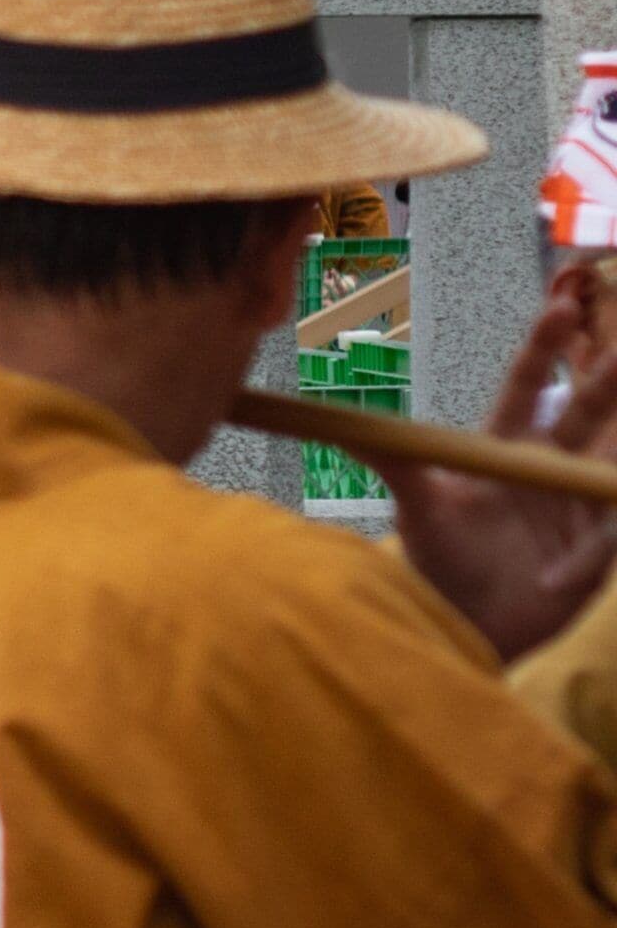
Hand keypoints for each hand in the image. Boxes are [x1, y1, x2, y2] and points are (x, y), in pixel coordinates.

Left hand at [386, 291, 616, 661]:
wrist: (462, 623)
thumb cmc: (437, 560)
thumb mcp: (419, 507)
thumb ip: (394, 461)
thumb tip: (337, 422)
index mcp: (504, 446)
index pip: (528, 386)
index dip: (545, 347)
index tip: (561, 305)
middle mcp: (548, 466)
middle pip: (585, 413)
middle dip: (607, 379)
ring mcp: (578, 503)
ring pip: (611, 460)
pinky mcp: (598, 548)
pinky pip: (609, 533)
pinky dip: (592, 546)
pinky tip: (562, 568)